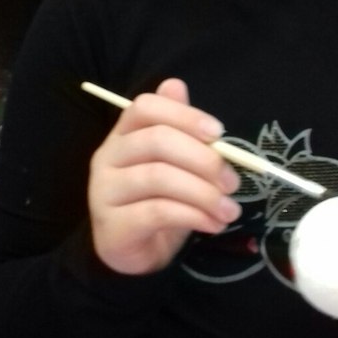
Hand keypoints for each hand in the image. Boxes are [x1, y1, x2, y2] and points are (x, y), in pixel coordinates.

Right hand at [87, 78, 240, 274]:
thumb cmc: (158, 200)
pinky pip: (157, 212)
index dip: (184, 115)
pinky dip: (193, 216)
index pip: (145, 107)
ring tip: (229, 210)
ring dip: (204, 193)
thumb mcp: (174, 164)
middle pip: (156, 141)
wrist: (136, 253)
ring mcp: (105, 191)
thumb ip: (179, 129)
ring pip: (159, 177)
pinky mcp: (113, 225)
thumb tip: (177, 85)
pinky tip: (213, 224)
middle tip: (233, 181)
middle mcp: (108, 157)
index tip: (219, 133)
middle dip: (204, 159)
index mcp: (124, 134)